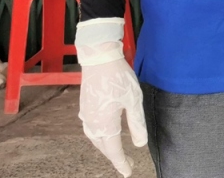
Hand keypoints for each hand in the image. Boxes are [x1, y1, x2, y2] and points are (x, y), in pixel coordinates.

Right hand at [75, 20, 145, 176]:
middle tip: (126, 164)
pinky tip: (102, 131)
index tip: (128, 172)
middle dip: (113, 156)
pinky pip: (90, 127)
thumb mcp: (134, 101)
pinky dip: (98, 135)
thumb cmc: (119, 78)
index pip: (113, 150)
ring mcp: (86, 114)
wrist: (98, 58)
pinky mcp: (85, 105)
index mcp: (104, 124)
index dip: (121, 163)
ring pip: (94, 137)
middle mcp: (91, 122)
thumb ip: (137, 124)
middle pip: (102, 146)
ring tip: (115, 151)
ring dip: (104, 146)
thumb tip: (139, 144)